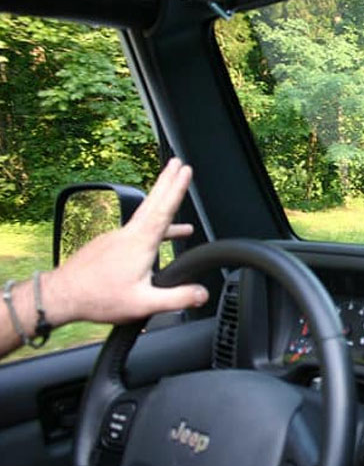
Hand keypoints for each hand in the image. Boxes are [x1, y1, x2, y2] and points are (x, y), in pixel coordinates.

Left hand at [43, 158, 208, 325]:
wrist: (60, 296)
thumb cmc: (99, 298)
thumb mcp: (143, 303)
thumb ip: (176, 298)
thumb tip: (202, 294)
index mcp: (139, 244)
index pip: (164, 209)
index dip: (177, 189)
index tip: (185, 171)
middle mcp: (127, 235)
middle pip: (153, 201)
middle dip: (167, 180)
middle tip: (178, 163)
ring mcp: (115, 238)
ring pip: (143, 215)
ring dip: (160, 200)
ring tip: (174, 196)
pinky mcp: (107, 245)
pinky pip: (134, 229)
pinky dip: (149, 224)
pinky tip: (153, 238)